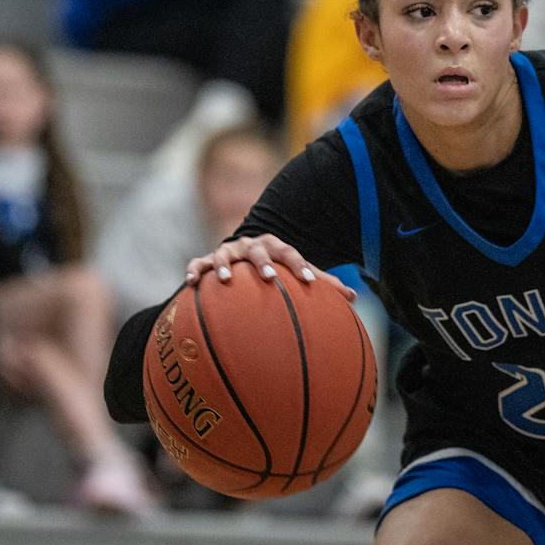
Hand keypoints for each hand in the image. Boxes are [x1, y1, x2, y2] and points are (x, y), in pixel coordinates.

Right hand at [185, 233, 357, 302]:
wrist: (243, 254)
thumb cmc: (275, 268)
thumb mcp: (296, 272)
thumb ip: (321, 283)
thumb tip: (355, 298)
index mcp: (276, 247)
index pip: (290, 253)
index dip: (300, 267)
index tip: (310, 283)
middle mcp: (251, 246)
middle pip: (258, 250)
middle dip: (263, 262)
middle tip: (270, 277)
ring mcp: (228, 251)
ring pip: (224, 253)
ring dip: (223, 264)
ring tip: (223, 279)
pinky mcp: (206, 260)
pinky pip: (197, 264)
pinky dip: (194, 270)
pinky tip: (190, 283)